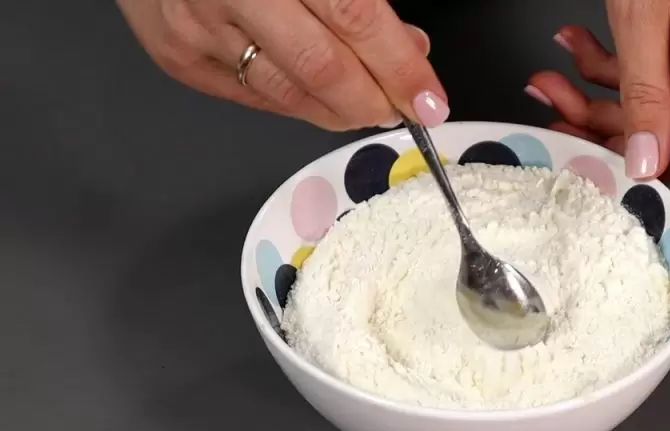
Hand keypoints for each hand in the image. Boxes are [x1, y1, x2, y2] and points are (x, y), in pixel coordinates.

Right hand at [117, 0, 448, 129]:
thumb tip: (407, 45)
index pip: (354, 18)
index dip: (399, 67)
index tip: (430, 101)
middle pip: (322, 68)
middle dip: (373, 101)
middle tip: (403, 111)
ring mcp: (196, 28)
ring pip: (287, 93)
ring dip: (340, 110)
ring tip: (368, 106)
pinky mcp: (176, 56)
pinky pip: (252, 97)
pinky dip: (298, 104)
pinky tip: (323, 102)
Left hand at [527, 26, 669, 181]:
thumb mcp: (645, 18)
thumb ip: (646, 93)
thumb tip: (645, 164)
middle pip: (668, 146)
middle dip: (603, 138)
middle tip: (556, 118)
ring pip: (649, 118)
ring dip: (593, 103)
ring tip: (549, 80)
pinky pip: (654, 84)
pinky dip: (611, 73)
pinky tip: (578, 46)